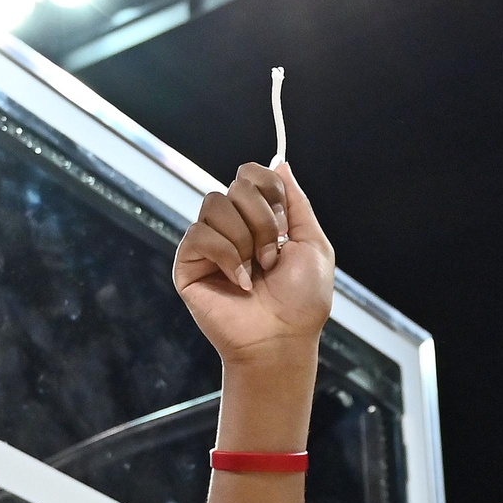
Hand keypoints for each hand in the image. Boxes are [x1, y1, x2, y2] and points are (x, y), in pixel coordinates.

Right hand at [174, 161, 333, 366]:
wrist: (282, 338)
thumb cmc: (302, 301)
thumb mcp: (313, 245)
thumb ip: (297, 203)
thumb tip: (281, 163)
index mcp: (259, 219)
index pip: (251, 174)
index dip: (269, 190)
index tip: (284, 225)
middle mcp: (232, 227)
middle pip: (236, 185)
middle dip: (262, 220)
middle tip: (272, 257)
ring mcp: (209, 245)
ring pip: (215, 204)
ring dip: (245, 239)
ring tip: (256, 271)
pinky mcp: (189, 263)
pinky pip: (200, 234)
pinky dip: (226, 256)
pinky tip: (240, 282)